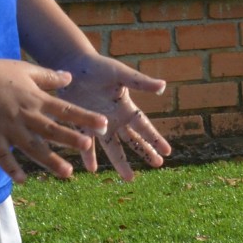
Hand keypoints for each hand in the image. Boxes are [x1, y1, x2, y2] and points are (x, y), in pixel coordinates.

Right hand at [0, 54, 107, 180]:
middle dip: (71, 139)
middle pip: (52, 130)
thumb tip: (70, 77)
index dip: (85, 118)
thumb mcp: (26, 69)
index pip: (66, 110)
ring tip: (66, 173)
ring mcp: (9, 128)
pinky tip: (22, 180)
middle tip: (88, 147)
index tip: (104, 125)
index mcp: (36, 99)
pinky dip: (12, 168)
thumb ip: (49, 76)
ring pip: (32, 147)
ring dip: (50, 161)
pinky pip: (3, 156)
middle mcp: (26, 115)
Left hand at [45, 51, 171, 180]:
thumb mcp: (121, 74)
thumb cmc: (99, 67)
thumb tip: (163, 86)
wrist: (74, 64)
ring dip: (120, 162)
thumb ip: (140, 82)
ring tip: (129, 178)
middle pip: (132, 140)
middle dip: (145, 152)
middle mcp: (114, 119)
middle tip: (158, 165)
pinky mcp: (81, 124)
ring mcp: (98, 124)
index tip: (167, 151)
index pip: (144, 126)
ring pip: (112, 147)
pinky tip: (91, 169)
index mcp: (126, 107)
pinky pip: (86, 144)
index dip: (155, 139)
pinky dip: (88, 156)